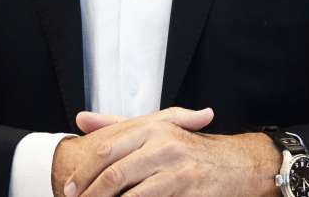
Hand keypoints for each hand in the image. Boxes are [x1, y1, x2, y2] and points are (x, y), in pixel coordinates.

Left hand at [53, 107, 279, 196]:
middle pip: (115, 175)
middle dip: (92, 194)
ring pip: (133, 196)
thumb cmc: (190, 147)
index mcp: (152, 128)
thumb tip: (81, 119)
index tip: (70, 188)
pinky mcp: (191, 192)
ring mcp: (179, 171)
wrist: (238, 163)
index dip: (84, 172)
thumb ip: (117, 125)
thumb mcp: (156, 128)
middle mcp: (164, 146)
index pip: (107, 150)